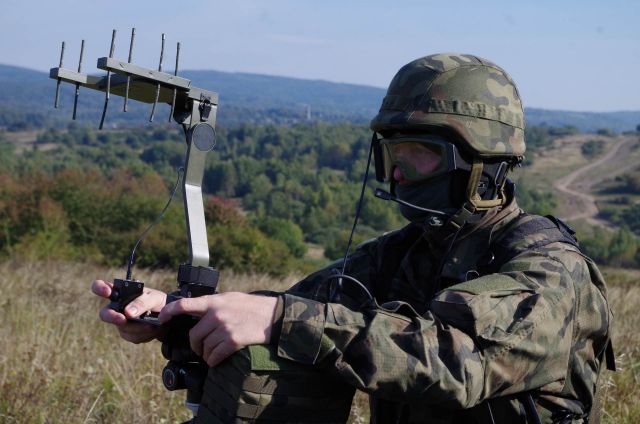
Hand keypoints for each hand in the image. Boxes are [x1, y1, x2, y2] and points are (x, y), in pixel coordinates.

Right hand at [91, 279, 166, 343]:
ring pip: (122, 328)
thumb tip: (128, 313)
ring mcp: (121, 321)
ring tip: (152, 325)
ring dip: (138, 328)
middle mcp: (117, 307)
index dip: (100, 288)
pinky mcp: (128, 333)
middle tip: (122, 319)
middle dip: (112, 317)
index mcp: (121, 292)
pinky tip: (152, 329)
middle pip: (104, 314)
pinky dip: (144, 334)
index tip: (107, 291)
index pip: (102, 287)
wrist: (169, 317)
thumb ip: (142, 302)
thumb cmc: (158, 302)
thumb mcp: (154, 298)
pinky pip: (132, 337)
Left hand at [158, 292, 277, 366]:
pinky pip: (215, 356)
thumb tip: (196, 311)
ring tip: (213, 353)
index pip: (184, 305)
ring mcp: (225, 328)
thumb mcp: (230, 298)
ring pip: (205, 348)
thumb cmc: (252, 306)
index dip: (169, 312)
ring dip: (207, 355)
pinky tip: (218, 359)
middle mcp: (217, 314)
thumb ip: (213, 304)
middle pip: (194, 336)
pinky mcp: (233, 341)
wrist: (273, 315)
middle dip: (196, 346)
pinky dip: (214, 361)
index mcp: (214, 302)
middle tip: (201, 349)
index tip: (162, 319)